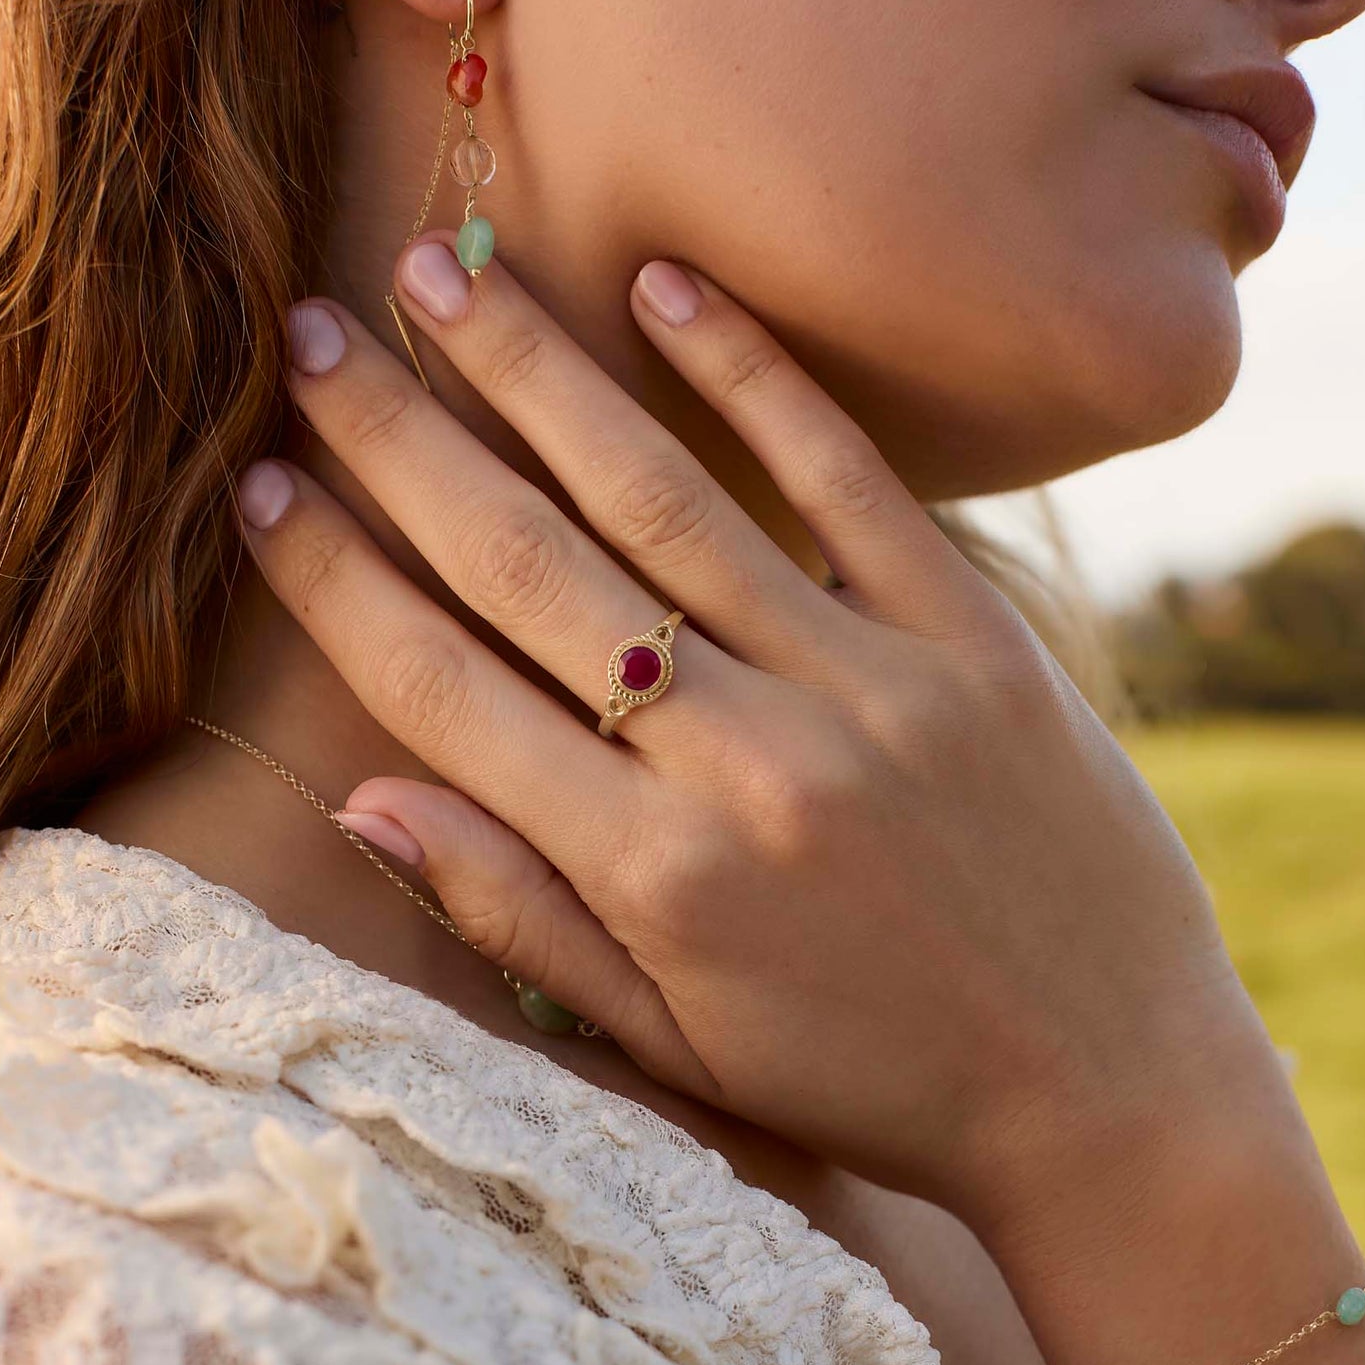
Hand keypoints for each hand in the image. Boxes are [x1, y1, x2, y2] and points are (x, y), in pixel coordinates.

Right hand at [243, 238, 1270, 1239]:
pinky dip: (755, 382)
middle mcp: (742, 766)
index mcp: (651, 878)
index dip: (336, 585)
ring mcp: (866, 689)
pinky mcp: (975, 645)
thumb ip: (521, 919)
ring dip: (540, 377)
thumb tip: (361, 800)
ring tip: (445, 274)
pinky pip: (848, 483)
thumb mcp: (675, 1047)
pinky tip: (668, 292)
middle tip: (309, 339)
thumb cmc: (869, 1079)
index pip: (446, 694)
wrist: (1106, 1090)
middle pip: (529, 570)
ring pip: (663, 501)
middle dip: (401, 443)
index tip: (258, 494)